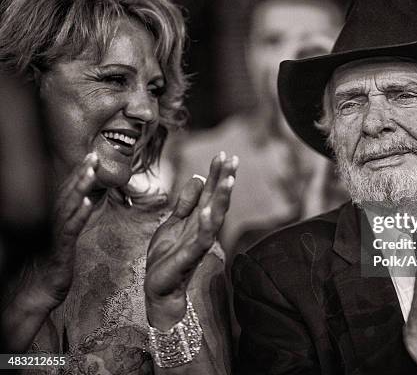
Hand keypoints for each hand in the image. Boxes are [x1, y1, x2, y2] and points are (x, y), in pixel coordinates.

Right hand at [27, 152, 98, 310]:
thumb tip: (80, 207)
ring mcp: (51, 236)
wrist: (27, 298)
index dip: (77, 175)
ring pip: (67, 206)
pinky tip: (87, 202)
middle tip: (93, 155)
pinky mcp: (56, 250)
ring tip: (91, 171)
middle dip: (81, 173)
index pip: (64, 193)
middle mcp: (47, 225)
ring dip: (80, 187)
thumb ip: (65, 225)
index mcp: (49, 222)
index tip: (90, 158)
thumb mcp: (56, 245)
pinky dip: (78, 215)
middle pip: (66, 194)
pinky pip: (68, 230)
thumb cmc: (41, 272)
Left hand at [144, 152, 237, 328]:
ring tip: (227, 180)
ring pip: (215, 217)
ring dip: (221, 198)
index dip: (216, 174)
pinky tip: (207, 211)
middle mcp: (203, 228)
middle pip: (217, 200)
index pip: (210, 192)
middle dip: (225, 180)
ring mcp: (199, 242)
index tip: (223, 154)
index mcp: (198, 218)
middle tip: (232, 159)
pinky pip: (201, 239)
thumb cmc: (167, 256)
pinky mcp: (191, 255)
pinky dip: (205, 225)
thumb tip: (198, 177)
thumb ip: (185, 203)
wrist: (159, 287)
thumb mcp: (172, 222)